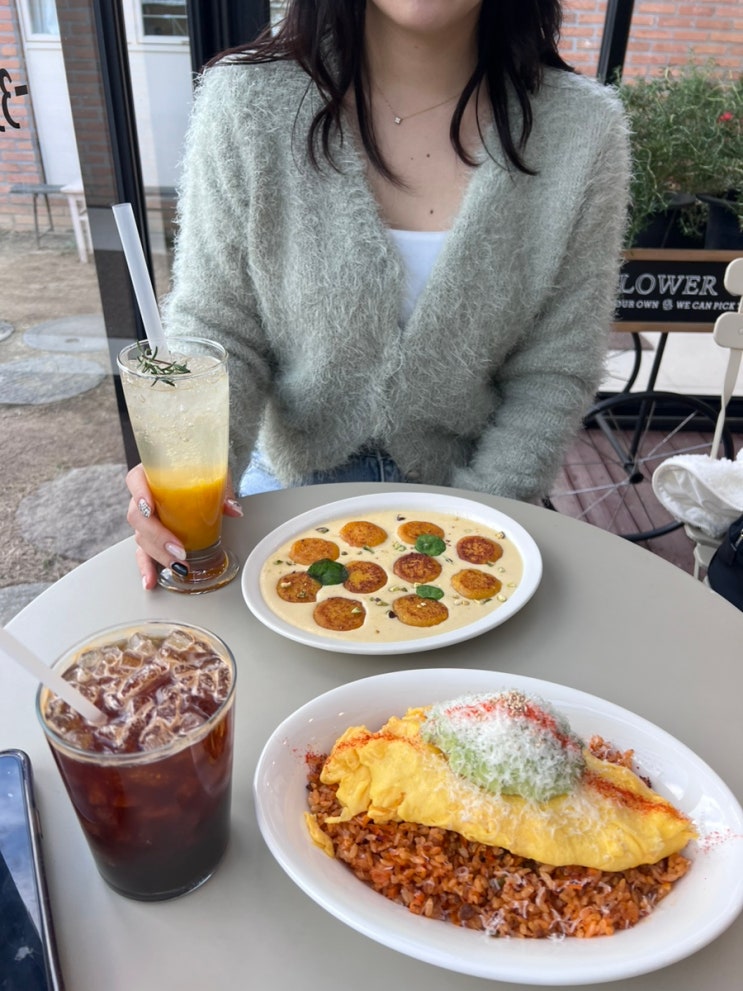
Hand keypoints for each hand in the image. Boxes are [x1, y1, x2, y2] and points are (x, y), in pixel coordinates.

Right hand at [125, 464, 243, 589]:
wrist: (199, 478)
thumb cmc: (200, 472)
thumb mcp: (213, 473)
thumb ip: (221, 488)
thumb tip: (233, 508)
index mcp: (152, 475)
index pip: (135, 481)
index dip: (139, 494)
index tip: (149, 507)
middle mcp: (143, 497)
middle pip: (137, 516)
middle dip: (157, 536)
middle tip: (178, 548)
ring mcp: (146, 519)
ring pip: (141, 537)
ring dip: (159, 554)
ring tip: (178, 565)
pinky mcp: (151, 537)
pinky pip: (143, 553)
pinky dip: (147, 567)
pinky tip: (150, 581)